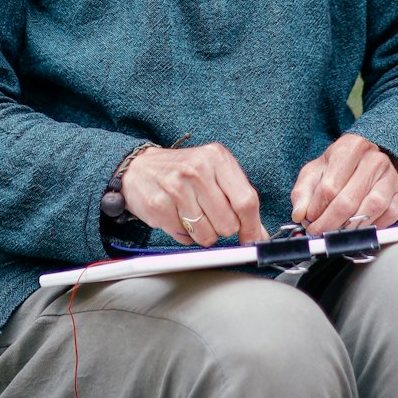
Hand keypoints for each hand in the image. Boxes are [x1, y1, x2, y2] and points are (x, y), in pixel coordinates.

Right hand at [121, 142, 267, 247]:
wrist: (139, 168)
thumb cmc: (183, 171)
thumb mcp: (215, 173)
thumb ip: (239, 199)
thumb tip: (258, 233)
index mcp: (217, 158)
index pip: (246, 200)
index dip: (252, 226)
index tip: (253, 239)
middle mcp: (197, 170)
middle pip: (228, 223)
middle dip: (223, 228)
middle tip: (211, 215)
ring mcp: (176, 187)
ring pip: (207, 236)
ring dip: (202, 233)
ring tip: (192, 214)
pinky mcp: (159, 206)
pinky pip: (185, 238)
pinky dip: (184, 234)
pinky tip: (177, 215)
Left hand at [290, 134, 397, 233]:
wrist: (371, 158)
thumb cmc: (341, 166)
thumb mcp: (317, 170)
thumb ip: (303, 191)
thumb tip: (299, 214)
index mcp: (350, 148)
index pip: (329, 187)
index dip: (316, 210)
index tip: (309, 223)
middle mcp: (374, 160)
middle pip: (348, 201)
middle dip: (330, 224)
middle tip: (319, 233)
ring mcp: (391, 176)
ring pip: (370, 210)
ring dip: (350, 228)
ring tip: (337, 233)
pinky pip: (388, 217)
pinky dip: (372, 227)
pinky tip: (359, 228)